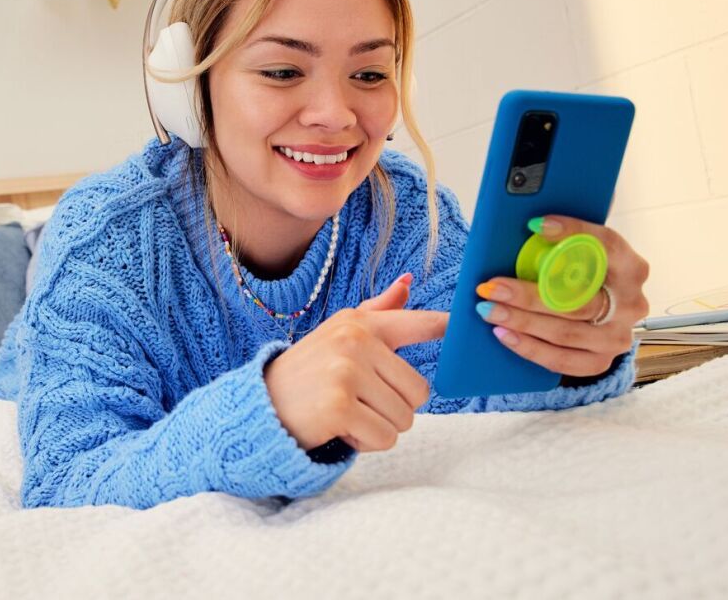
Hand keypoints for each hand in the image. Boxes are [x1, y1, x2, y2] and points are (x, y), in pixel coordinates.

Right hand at [264, 274, 447, 451]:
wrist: (260, 405)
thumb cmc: (308, 372)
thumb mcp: (340, 334)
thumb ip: (378, 312)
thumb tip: (408, 282)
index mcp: (360, 323)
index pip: (418, 323)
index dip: (446, 327)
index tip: (467, 323)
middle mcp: (355, 341)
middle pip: (419, 391)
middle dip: (394, 407)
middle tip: (358, 402)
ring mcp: (346, 372)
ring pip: (405, 418)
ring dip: (379, 427)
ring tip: (346, 414)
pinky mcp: (338, 406)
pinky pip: (384, 438)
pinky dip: (365, 443)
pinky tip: (340, 429)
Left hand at [475, 215, 650, 377]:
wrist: (601, 315)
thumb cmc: (585, 275)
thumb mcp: (584, 251)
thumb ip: (571, 233)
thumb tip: (539, 215)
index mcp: (631, 267)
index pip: (606, 244)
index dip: (574, 232)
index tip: (535, 224)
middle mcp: (631, 303)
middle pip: (578, 300)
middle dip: (529, 294)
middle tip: (492, 286)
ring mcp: (617, 336)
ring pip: (566, 332)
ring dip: (522, 322)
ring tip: (489, 310)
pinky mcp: (601, 361)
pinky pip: (562, 361)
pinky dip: (530, 348)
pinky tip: (504, 334)